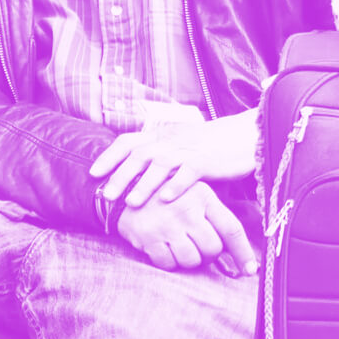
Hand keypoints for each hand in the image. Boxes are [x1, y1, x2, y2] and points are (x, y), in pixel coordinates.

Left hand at [89, 109, 258, 207]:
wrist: (244, 136)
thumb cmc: (209, 146)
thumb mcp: (179, 147)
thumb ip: (159, 156)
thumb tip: (133, 173)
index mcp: (162, 136)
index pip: (129, 141)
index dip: (109, 156)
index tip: (94, 173)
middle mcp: (172, 140)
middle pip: (140, 154)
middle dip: (120, 174)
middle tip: (106, 195)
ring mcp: (189, 149)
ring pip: (160, 163)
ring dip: (143, 183)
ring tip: (130, 202)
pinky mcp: (207, 160)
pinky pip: (189, 172)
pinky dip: (176, 185)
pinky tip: (165, 200)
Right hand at [115, 181, 258, 274]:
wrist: (125, 188)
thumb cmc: (168, 194)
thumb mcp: (195, 193)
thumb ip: (215, 215)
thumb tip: (236, 250)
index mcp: (202, 196)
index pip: (231, 229)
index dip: (243, 253)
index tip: (250, 270)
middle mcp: (186, 210)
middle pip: (213, 249)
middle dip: (209, 254)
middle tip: (199, 247)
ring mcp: (166, 225)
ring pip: (192, 260)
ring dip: (190, 260)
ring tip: (181, 246)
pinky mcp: (148, 238)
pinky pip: (169, 264)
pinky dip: (170, 262)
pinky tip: (166, 248)